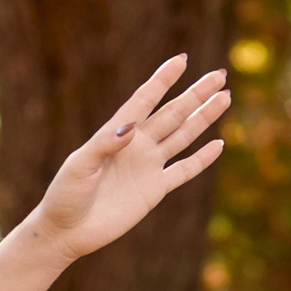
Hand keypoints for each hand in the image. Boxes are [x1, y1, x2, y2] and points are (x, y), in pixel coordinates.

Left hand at [31, 54, 230, 261]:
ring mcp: (147, 166)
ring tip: (225, 97)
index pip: (144, 101)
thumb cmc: (65, 195)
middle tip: (219, 74)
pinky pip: (184, 171)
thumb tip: (131, 127)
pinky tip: (218, 144)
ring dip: (203, 117)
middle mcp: (136, 146)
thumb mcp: (79, 167)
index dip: (162, 80)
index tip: (181, 60)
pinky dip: (201, 159)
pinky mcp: (154, 189)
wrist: (66, 230)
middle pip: (172, 114)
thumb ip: (103, 146)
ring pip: (183, 136)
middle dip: (195, 94)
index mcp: (116, 134)